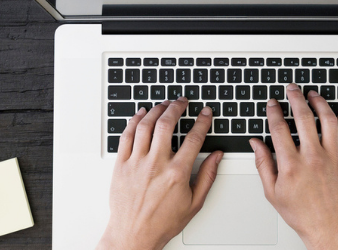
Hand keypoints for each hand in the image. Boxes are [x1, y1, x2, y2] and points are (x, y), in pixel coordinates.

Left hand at [96, 100, 222, 249]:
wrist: (133, 235)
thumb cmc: (162, 222)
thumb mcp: (193, 203)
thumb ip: (207, 177)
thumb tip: (216, 157)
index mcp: (176, 173)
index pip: (193, 138)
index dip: (202, 121)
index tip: (205, 113)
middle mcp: (156, 164)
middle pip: (167, 123)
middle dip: (177, 107)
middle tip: (182, 101)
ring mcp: (137, 162)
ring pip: (146, 125)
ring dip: (156, 110)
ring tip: (164, 104)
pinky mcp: (121, 164)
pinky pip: (127, 135)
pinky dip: (134, 120)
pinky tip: (141, 114)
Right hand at [249, 85, 337, 249]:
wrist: (331, 230)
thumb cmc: (303, 215)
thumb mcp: (273, 193)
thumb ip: (263, 165)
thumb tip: (256, 144)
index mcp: (291, 165)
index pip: (279, 128)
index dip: (274, 111)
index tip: (273, 103)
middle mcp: (313, 157)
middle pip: (303, 117)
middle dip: (295, 98)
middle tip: (292, 89)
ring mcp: (333, 158)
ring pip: (328, 121)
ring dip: (320, 103)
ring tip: (314, 95)